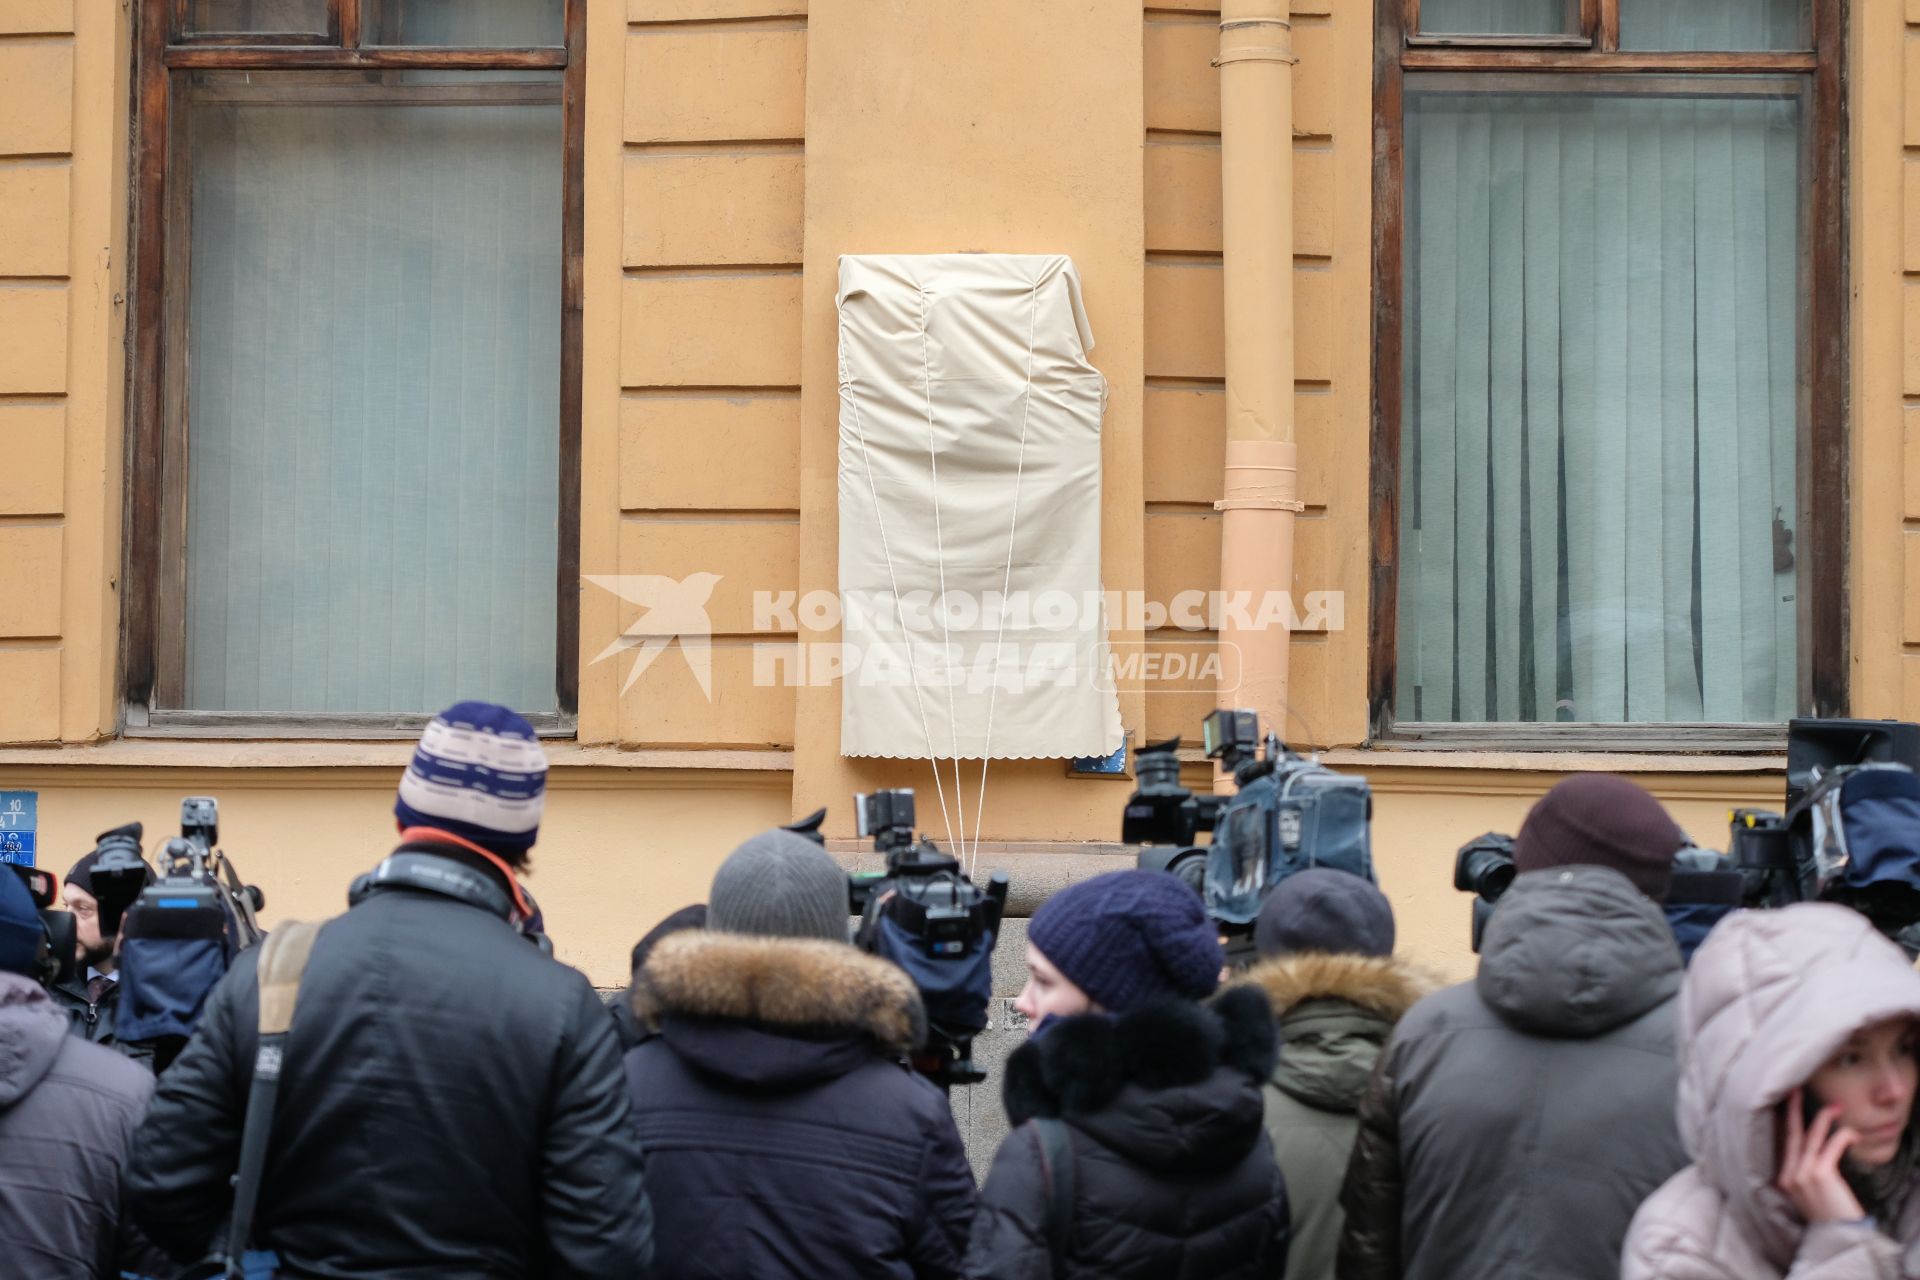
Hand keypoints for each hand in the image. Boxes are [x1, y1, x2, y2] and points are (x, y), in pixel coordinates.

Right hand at [1777, 1089, 1868, 1223]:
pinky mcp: (1820, 1174)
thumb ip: (1803, 1179)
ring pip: (1811, 1138)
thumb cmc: (1828, 1220)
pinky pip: (1831, 1146)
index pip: (1781, 1145)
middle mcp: (1788, 1175)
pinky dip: (1841, 1136)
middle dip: (1793, 1112)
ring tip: (1833, 1107)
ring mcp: (1802, 1174)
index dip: (1785, 1125)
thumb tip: (1812, 1157)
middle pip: (1790, 1136)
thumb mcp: (1808, 1199)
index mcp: (1782, 1180)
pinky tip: (1850, 1133)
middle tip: (1794, 1092)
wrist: (1838, 1239)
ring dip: (1823, 1119)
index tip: (1787, 1109)